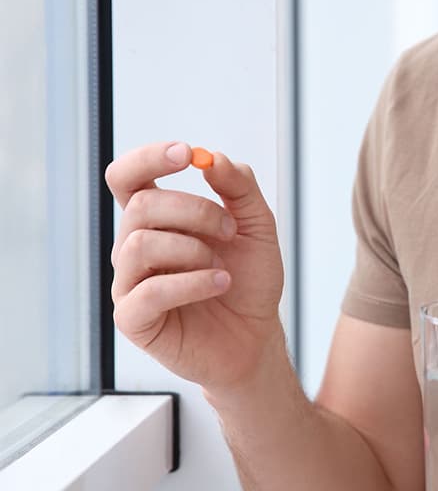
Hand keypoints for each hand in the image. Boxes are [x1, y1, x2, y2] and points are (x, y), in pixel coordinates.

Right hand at [106, 141, 284, 392]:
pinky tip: (219, 284)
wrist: (257, 336)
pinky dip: (192, 283)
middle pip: (142, 205)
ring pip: (140, 243)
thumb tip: (212, 158)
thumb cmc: (249, 280)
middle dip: (196, 210)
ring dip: (193, 249)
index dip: (148, 158)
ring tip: (223, 268)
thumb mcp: (257, 226)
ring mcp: (129, 283)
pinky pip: (148, 291)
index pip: (128, 177)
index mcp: (157, 219)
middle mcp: (134, 247)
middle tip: (230, 230)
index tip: (186, 153)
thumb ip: (239, 187)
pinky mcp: (134, 319)